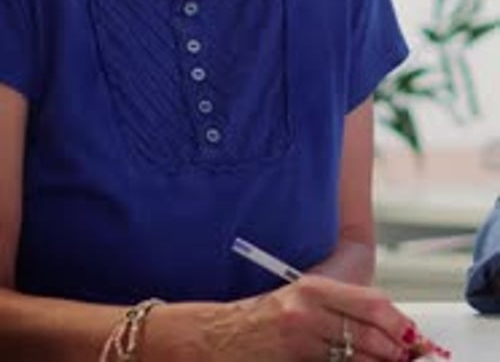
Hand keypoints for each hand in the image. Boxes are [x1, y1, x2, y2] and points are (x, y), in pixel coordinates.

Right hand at [146, 274, 436, 359]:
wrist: (218, 338)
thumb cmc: (266, 319)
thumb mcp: (304, 302)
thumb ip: (343, 309)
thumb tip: (389, 325)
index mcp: (315, 289)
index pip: (373, 305)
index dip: (401, 325)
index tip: (417, 338)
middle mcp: (309, 312)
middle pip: (372, 337)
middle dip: (398, 352)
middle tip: (414, 357)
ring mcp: (301, 342)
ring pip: (358, 359)